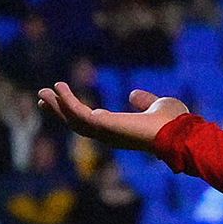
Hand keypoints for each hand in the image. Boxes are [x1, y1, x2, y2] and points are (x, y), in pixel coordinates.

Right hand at [36, 82, 188, 153]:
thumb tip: (132, 95)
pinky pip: (79, 113)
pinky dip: (67, 101)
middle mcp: (108, 134)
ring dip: (57, 105)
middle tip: (42, 96)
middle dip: (58, 110)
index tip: (63, 98)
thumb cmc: (174, 123)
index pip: (90, 121)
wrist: (179, 133)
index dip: (75, 110)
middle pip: (76, 123)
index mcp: (118, 130)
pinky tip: (59, 88)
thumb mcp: (157, 105)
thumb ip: (144, 101)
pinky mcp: (103, 126)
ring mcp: (104, 132)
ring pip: (73, 120)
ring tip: (43, 92)